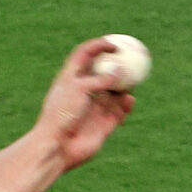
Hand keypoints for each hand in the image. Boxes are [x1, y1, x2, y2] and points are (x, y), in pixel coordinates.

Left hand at [36, 37, 135, 171]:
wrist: (56, 148)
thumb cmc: (61, 115)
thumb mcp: (78, 90)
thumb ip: (100, 79)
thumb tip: (120, 70)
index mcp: (70, 80)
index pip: (84, 56)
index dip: (99, 46)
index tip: (115, 44)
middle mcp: (83, 93)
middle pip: (104, 72)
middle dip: (119, 64)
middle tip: (134, 57)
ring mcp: (94, 108)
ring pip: (116, 91)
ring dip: (126, 85)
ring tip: (132, 81)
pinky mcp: (104, 124)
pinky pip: (121, 111)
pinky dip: (127, 104)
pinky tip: (129, 100)